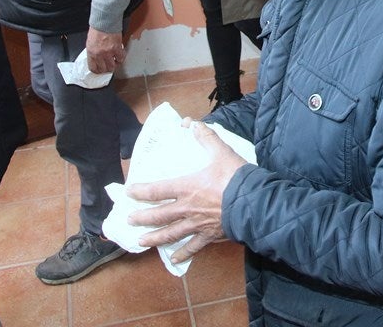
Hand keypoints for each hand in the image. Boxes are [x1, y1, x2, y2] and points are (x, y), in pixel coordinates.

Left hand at [86, 27, 125, 73]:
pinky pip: (120, 58)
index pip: (93, 68)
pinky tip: (119, 56)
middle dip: (106, 69)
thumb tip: (96, 58)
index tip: (100, 70)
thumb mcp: (90, 42)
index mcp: (91, 52)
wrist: (104, 21)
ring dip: (114, 65)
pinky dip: (120, 58)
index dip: (97, 71)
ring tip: (114, 63)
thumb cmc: (97, 29)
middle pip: (103, 69)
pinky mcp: (117, 48)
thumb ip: (93, 51)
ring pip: (112, 66)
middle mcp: (99, 54)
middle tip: (108, 67)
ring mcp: (108, 52)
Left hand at [126, 120, 247, 262]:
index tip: (128, 192)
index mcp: (187, 188)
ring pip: (171, 233)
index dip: (141, 191)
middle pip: (160, 215)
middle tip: (130, 220)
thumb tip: (192, 123)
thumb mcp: (221, 152)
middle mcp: (188, 208)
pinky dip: (183, 253)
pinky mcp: (210, 235)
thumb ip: (206, 137)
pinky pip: (193, 246)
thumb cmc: (236, 177)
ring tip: (141, 242)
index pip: (158, 190)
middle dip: (143, 218)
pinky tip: (174, 259)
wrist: (254, 202)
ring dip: (155, 238)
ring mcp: (197, 224)